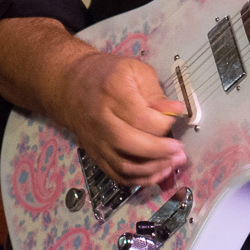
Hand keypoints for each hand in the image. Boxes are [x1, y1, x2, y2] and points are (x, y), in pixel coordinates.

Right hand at [47, 51, 187, 185]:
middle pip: (131, 144)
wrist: (70, 85)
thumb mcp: (135, 70)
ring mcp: (96, 140)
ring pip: (124, 165)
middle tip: (179, 150)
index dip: (164, 122)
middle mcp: (101, 120)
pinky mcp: (94, 154)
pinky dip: (138, 179)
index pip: (141, 117)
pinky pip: (116, 174)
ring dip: (152, 169)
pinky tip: (156, 173)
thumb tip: (176, 110)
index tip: (175, 117)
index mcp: (113, 92)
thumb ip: (155, 92)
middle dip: (160, 151)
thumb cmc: (108, 74)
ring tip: (172, 163)